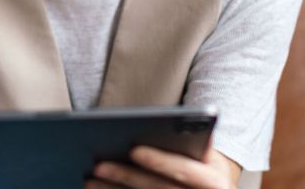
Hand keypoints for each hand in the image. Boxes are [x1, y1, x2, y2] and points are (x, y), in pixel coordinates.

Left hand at [87, 147, 240, 188]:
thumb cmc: (206, 173)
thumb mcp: (209, 159)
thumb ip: (197, 144)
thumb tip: (179, 123)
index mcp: (214, 181)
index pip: (186, 170)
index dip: (161, 162)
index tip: (134, 151)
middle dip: (127, 176)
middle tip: (99, 165)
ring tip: (90, 181)